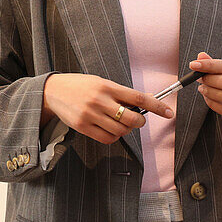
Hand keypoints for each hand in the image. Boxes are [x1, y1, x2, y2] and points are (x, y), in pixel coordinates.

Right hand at [43, 73, 173, 144]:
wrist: (52, 91)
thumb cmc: (79, 85)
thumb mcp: (100, 82)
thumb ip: (119, 93)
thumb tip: (142, 104)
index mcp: (106, 86)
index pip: (138, 98)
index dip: (157, 106)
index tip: (168, 112)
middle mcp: (99, 100)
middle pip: (132, 118)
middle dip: (139, 121)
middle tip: (135, 118)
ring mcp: (90, 115)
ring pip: (121, 131)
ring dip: (125, 129)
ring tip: (118, 122)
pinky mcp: (83, 127)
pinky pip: (107, 138)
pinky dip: (114, 136)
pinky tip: (109, 129)